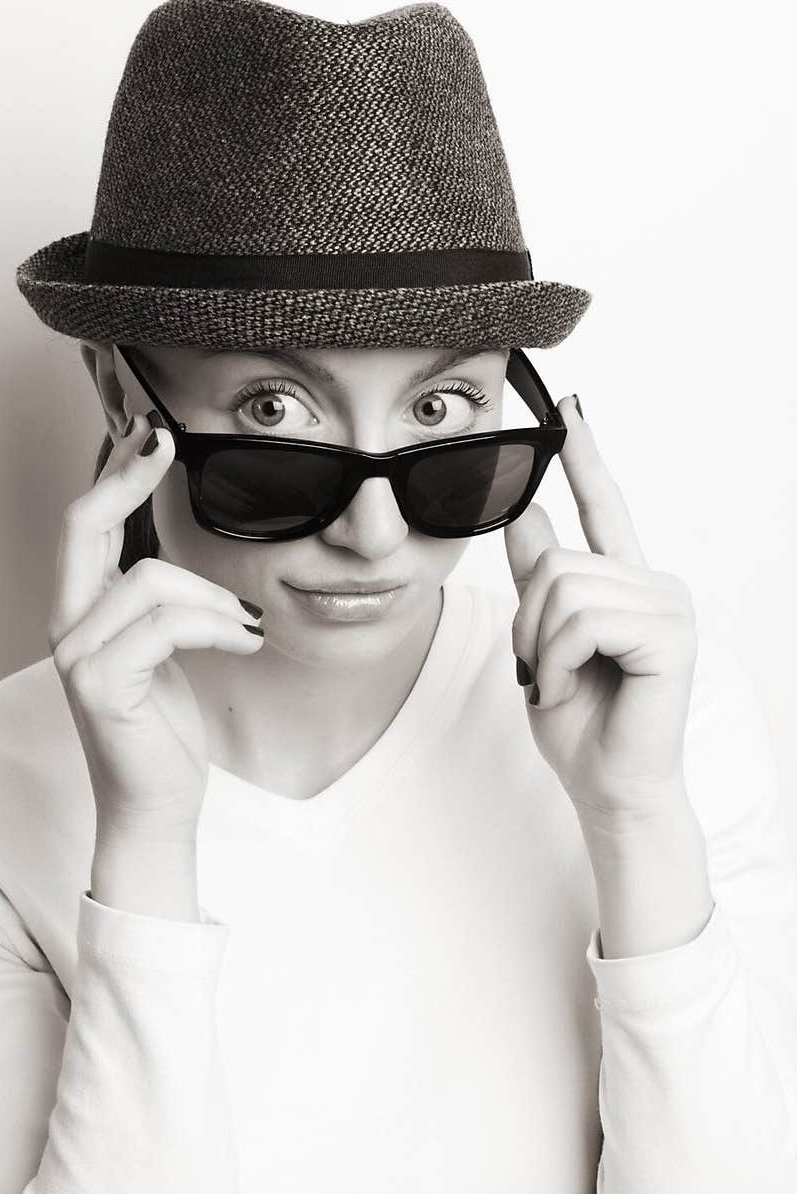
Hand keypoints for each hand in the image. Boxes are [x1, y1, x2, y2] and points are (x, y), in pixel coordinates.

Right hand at [48, 413, 264, 847]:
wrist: (156, 802)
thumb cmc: (166, 725)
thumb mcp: (168, 646)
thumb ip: (165, 597)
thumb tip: (193, 546)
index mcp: (83, 609)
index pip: (87, 523)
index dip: (114, 471)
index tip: (150, 430)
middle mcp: (67, 624)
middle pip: (83, 525)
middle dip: (126, 477)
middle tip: (166, 441)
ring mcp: (76, 654)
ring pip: (149, 579)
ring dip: (213, 596)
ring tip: (245, 625)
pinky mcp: (100, 683)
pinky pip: (167, 623)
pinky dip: (217, 625)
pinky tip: (247, 642)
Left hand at [504, 395, 698, 825]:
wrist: (608, 786)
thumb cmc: (582, 723)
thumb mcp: (540, 641)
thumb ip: (537, 580)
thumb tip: (525, 511)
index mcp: (625, 584)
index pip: (604, 506)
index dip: (586, 457)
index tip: (569, 407)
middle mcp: (654, 585)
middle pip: (557, 561)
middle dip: (530, 623)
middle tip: (547, 670)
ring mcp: (667, 606)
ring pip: (563, 588)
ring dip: (542, 645)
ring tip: (564, 680)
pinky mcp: (668, 634)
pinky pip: (582, 619)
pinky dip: (561, 658)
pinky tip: (578, 684)